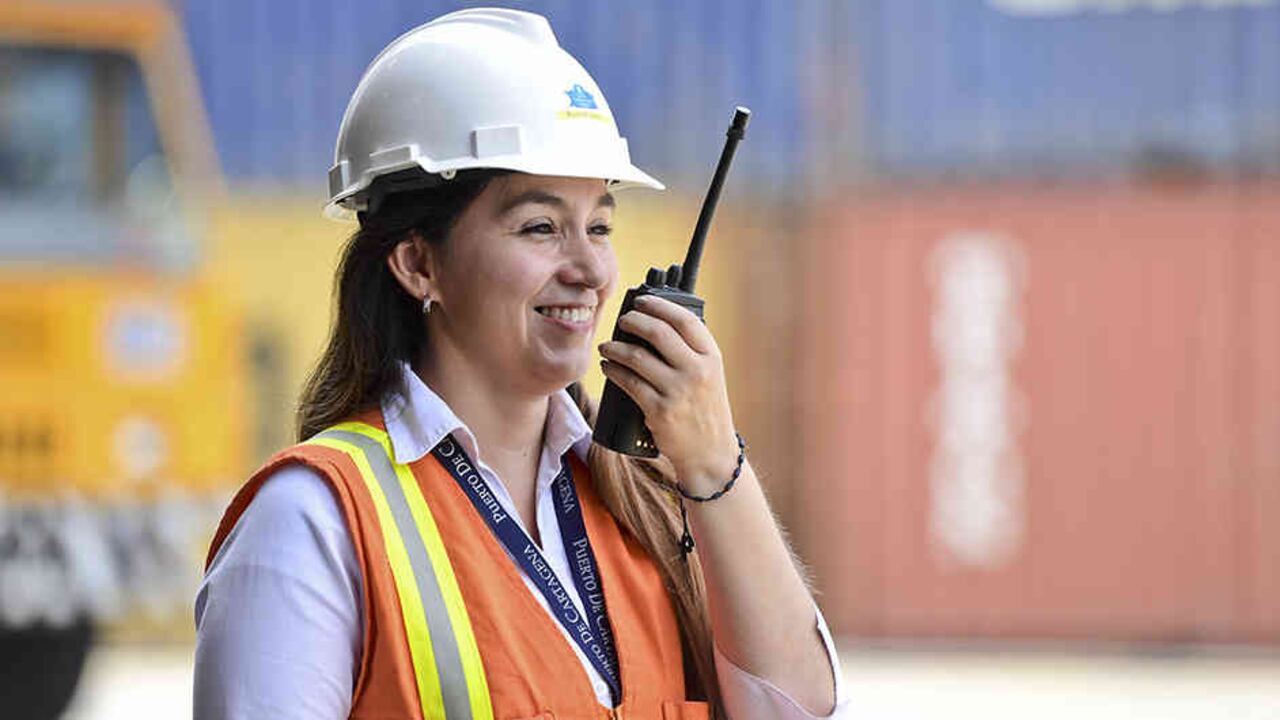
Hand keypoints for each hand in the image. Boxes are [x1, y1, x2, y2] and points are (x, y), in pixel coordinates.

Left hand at [597, 295, 738, 491]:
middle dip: (633, 322)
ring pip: (637, 357)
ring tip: (606, 346)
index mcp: (712, 358)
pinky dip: (613, 370)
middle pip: (658, 333)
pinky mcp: (659, 411)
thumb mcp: (710, 376)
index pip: (685, 320)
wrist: (711, 454)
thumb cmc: (705, 411)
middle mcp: (697, 371)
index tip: (642, 302)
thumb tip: (657, 323)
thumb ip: (692, 352)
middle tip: (622, 321)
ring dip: (615, 347)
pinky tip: (607, 366)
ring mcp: (678, 391)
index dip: (660, 306)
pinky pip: (629, 382)